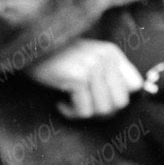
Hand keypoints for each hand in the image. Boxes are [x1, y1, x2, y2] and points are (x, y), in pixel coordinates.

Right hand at [26, 38, 144, 119]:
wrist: (27, 50)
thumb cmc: (57, 61)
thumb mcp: (88, 60)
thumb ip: (108, 75)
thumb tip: (121, 105)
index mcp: (112, 53)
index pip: (136, 86)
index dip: (119, 98)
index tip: (99, 99)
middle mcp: (105, 58)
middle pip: (121, 102)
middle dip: (103, 112)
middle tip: (84, 107)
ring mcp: (92, 67)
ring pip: (104, 110)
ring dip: (86, 114)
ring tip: (71, 103)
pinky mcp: (77, 78)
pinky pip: (84, 112)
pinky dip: (71, 113)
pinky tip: (61, 104)